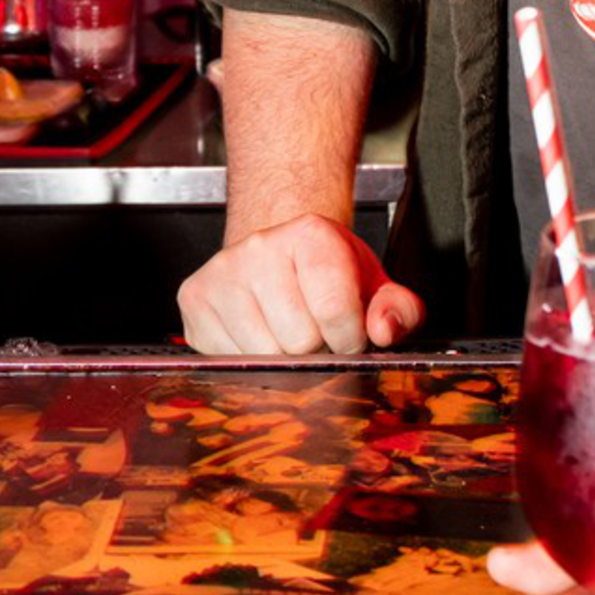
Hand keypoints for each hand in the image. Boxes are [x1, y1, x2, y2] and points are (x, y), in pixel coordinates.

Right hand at [177, 212, 422, 355]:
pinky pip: (228, 359)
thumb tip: (383, 331)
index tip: (348, 332)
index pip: (335, 311)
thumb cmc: (329, 274)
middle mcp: (260, 246)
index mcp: (312, 234)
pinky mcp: (195, 298)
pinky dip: (249, 360)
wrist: (280, 253)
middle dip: (314, 349)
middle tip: (314, 330)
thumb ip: (399, 310)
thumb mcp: (376, 285)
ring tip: (286, 331)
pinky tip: (258, 334)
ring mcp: (222, 272)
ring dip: (281, 358)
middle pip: (297, 340)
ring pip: (262, 354)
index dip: (349, 337)